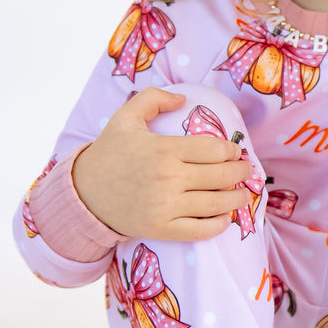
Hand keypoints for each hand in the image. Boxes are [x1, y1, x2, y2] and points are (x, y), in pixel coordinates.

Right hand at [72, 88, 257, 240]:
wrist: (82, 193)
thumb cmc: (108, 153)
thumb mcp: (125, 117)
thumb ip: (154, 98)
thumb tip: (183, 98)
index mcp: (163, 149)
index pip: (214, 150)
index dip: (232, 151)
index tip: (236, 151)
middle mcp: (168, 178)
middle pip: (221, 176)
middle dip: (241, 173)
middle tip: (245, 170)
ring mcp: (165, 206)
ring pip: (216, 203)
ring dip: (237, 198)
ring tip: (242, 194)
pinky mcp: (161, 228)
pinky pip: (199, 230)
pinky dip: (219, 225)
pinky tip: (225, 217)